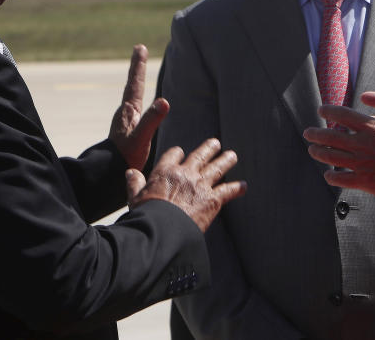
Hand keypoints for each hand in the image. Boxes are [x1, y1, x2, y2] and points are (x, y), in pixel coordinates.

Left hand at [109, 44, 168, 170]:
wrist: (109, 173)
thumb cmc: (125, 157)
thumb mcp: (141, 138)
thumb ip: (151, 120)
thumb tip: (164, 100)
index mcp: (129, 111)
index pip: (135, 83)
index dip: (138, 65)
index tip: (140, 47)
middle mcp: (126, 113)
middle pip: (133, 85)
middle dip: (137, 68)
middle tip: (139, 50)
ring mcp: (126, 121)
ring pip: (133, 96)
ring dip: (137, 83)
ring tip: (139, 74)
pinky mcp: (128, 130)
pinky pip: (136, 108)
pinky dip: (139, 99)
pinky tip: (139, 107)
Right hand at [125, 138, 246, 231]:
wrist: (163, 230)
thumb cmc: (146, 215)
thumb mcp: (135, 198)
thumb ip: (134, 183)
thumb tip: (129, 172)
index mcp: (165, 171)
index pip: (174, 155)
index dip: (178, 153)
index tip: (181, 153)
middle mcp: (185, 174)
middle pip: (199, 155)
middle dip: (208, 148)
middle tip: (215, 143)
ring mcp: (200, 185)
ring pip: (217, 168)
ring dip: (226, 161)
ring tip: (232, 155)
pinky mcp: (212, 199)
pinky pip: (228, 191)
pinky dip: (237, 188)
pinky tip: (244, 186)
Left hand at [302, 105, 374, 198]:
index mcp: (372, 128)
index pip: (343, 115)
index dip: (329, 111)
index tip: (321, 110)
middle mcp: (362, 144)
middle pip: (330, 136)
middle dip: (316, 134)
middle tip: (308, 132)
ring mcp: (360, 163)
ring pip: (331, 157)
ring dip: (318, 153)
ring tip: (312, 150)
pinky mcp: (363, 181)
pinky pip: (340, 179)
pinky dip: (331, 176)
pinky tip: (328, 175)